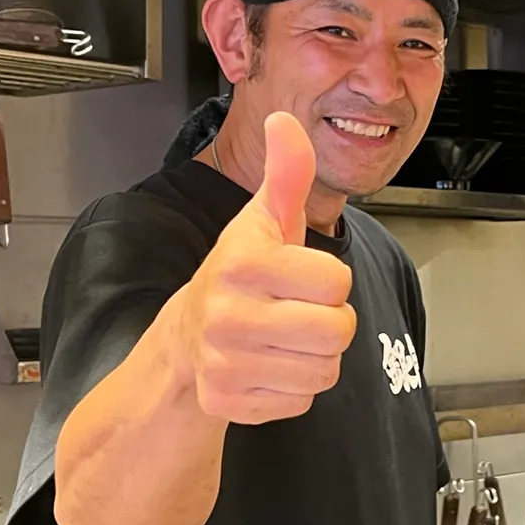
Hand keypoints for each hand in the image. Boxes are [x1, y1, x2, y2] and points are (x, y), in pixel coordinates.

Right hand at [175, 112, 356, 423]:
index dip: (327, 280)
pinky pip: (301, 402)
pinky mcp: (227, 403)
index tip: (297, 277)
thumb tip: (283, 120)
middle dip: (328, 321)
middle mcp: (228, 315)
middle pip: (338, 331)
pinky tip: (268, 366)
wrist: (186, 337)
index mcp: (242, 263)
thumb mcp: (264, 220)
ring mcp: (225, 364)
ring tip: (283, 338)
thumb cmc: (239, 274)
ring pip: (324, 370)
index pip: (337, 282)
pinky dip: (293, 388)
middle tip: (296, 310)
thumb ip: (285, 173)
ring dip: (314, 356)